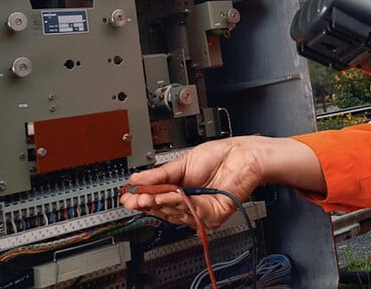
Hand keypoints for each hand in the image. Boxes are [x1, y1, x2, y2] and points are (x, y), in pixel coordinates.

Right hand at [119, 139, 261, 229]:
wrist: (242, 155)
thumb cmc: (219, 156)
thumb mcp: (181, 164)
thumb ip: (160, 175)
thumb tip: (137, 180)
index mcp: (178, 190)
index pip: (155, 200)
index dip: (141, 200)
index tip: (128, 197)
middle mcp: (188, 203)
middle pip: (162, 210)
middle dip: (147, 204)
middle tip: (134, 200)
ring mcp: (199, 210)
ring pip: (175, 213)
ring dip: (161, 204)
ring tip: (149, 197)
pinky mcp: (212, 215)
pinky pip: (192, 213)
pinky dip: (180, 205)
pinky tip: (170, 197)